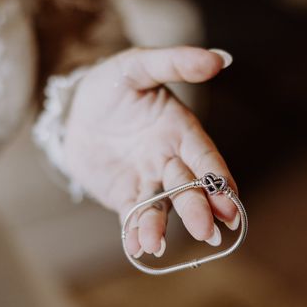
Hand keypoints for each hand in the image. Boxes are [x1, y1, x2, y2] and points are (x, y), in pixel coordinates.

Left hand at [63, 46, 238, 257]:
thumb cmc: (113, 84)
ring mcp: (148, 180)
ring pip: (159, 206)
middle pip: (186, 187)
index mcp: (181, 131)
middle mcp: (170, 160)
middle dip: (196, 208)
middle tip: (206, 231)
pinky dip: (134, 232)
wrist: (76, 108)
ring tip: (154, 244)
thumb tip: (221, 58)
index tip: (231, 203)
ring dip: (159, 226)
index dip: (219, 180)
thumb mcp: (138, 65)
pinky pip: (132, 216)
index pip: (205, 158)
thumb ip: (175, 62)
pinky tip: (136, 248)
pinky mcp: (125, 196)